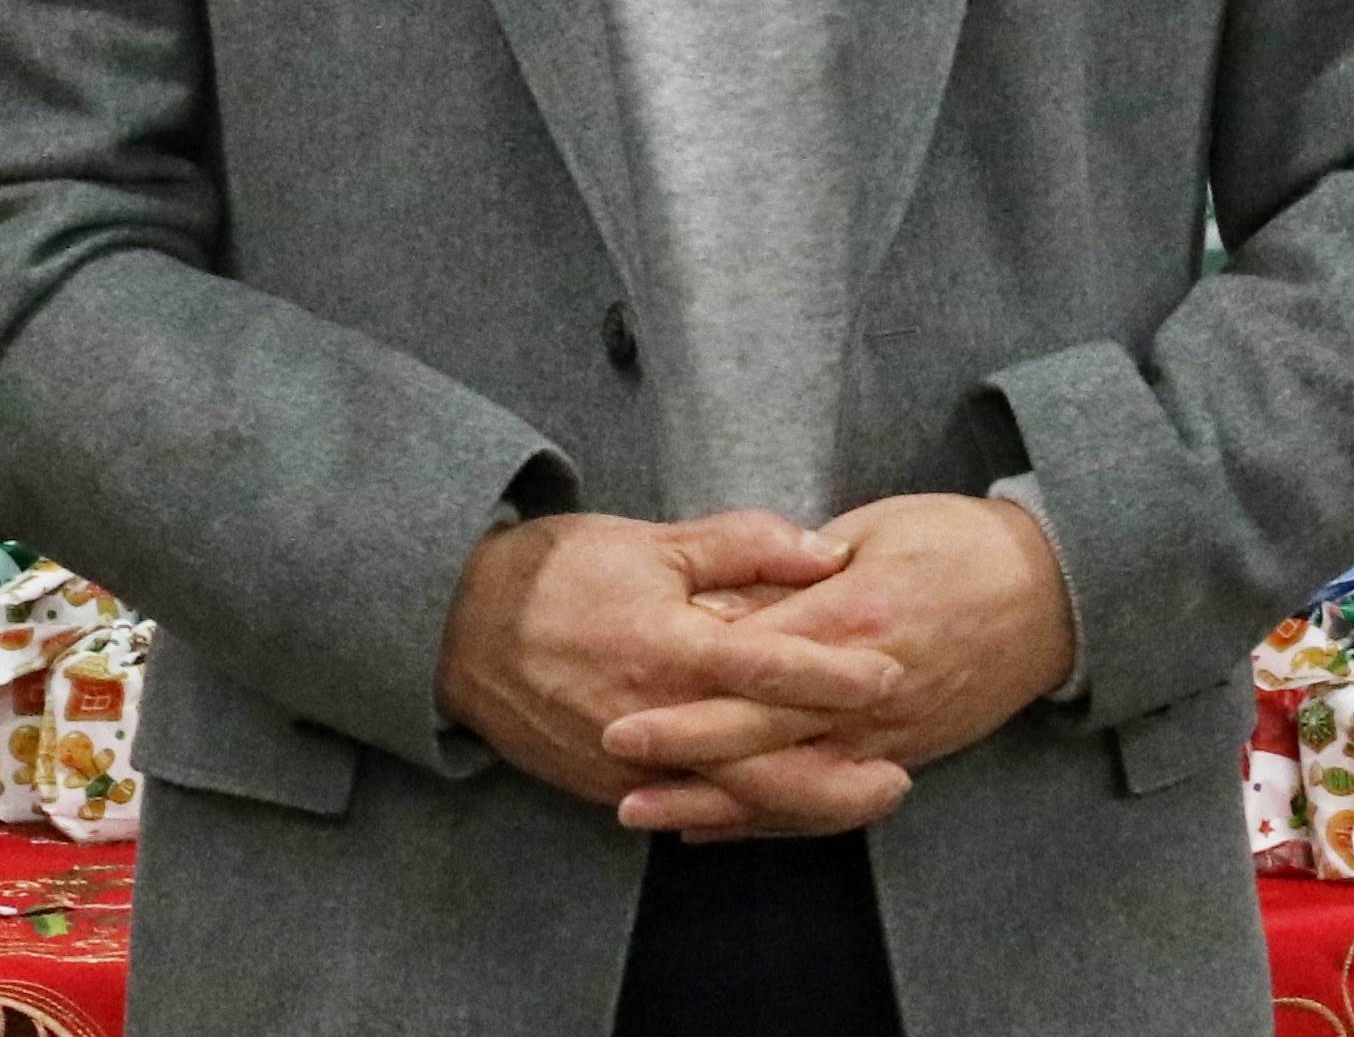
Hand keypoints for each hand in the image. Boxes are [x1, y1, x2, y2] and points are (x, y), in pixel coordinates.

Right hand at [436, 510, 907, 830]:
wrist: (455, 626)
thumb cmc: (556, 572)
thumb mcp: (650, 541)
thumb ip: (742, 545)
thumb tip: (826, 553)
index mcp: (665, 645)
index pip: (767, 666)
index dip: (834, 672)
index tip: (891, 672)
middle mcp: (652, 717)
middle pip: (760, 763)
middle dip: (835, 776)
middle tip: (898, 778)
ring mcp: (626, 764)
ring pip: (729, 799)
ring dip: (800, 805)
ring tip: (859, 800)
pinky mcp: (606, 788)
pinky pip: (686, 807)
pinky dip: (740, 812)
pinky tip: (784, 809)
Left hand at [600, 492, 1077, 838]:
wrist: (1051, 595)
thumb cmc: (960, 543)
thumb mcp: (876, 527)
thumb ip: (801, 562)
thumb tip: (736, 586)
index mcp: (852, 618)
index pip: (756, 656)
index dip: (691, 673)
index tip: (630, 675)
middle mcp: (866, 689)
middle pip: (760, 730)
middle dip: (683, 745)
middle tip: (614, 748)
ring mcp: (885, 733)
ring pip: (786, 783)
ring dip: (711, 800)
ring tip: (640, 808)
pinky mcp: (901, 756)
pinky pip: (822, 801)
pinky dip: (764, 820)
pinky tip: (710, 826)